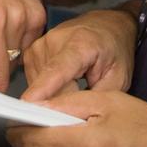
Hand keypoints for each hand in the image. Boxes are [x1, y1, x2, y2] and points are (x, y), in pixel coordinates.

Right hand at [21, 8, 136, 101]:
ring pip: (40, 87)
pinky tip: (65, 82)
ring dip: (55, 95)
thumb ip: (95, 99)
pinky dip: (48, 89)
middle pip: (48, 86)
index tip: (28, 105)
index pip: (57, 70)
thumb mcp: (118, 78)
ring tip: (76, 85)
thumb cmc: (114, 50)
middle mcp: (54, 41)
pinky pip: (35, 82)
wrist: (107, 25)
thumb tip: (73, 120)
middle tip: (83, 99)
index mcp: (80, 44)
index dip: (43, 89)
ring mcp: (40, 45)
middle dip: (62, 102)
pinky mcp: (31, 52)